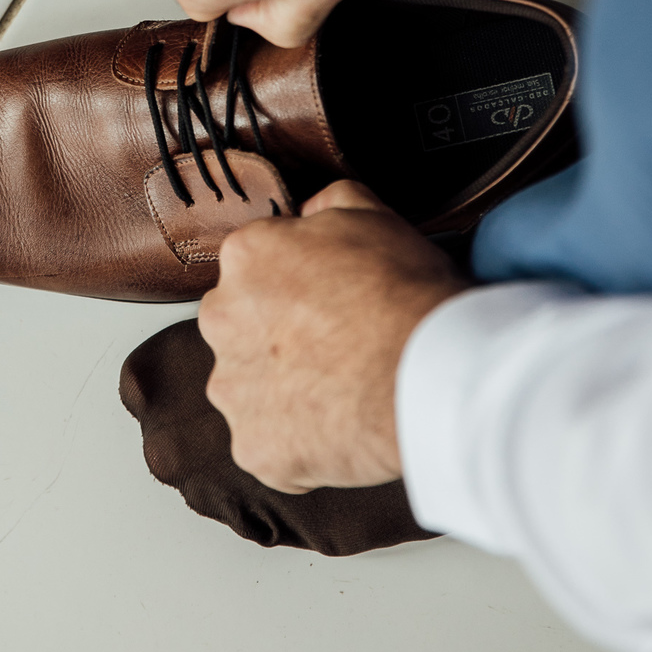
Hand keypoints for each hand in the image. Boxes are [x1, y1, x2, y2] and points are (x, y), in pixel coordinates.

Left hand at [198, 180, 465, 490]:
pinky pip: (270, 445)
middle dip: (279, 338)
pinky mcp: (252, 447)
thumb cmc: (406, 295)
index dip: (300, 284)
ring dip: (285, 392)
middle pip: (243, 327)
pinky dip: (299, 443)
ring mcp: (234, 389)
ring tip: (343, 391)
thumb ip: (328, 204)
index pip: (258, 267)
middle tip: (338, 347)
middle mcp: (222, 319)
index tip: (331, 300)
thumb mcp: (373, 215)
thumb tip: (311, 212)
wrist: (429, 375)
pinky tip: (342, 429)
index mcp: (246, 257)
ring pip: (251, 389)